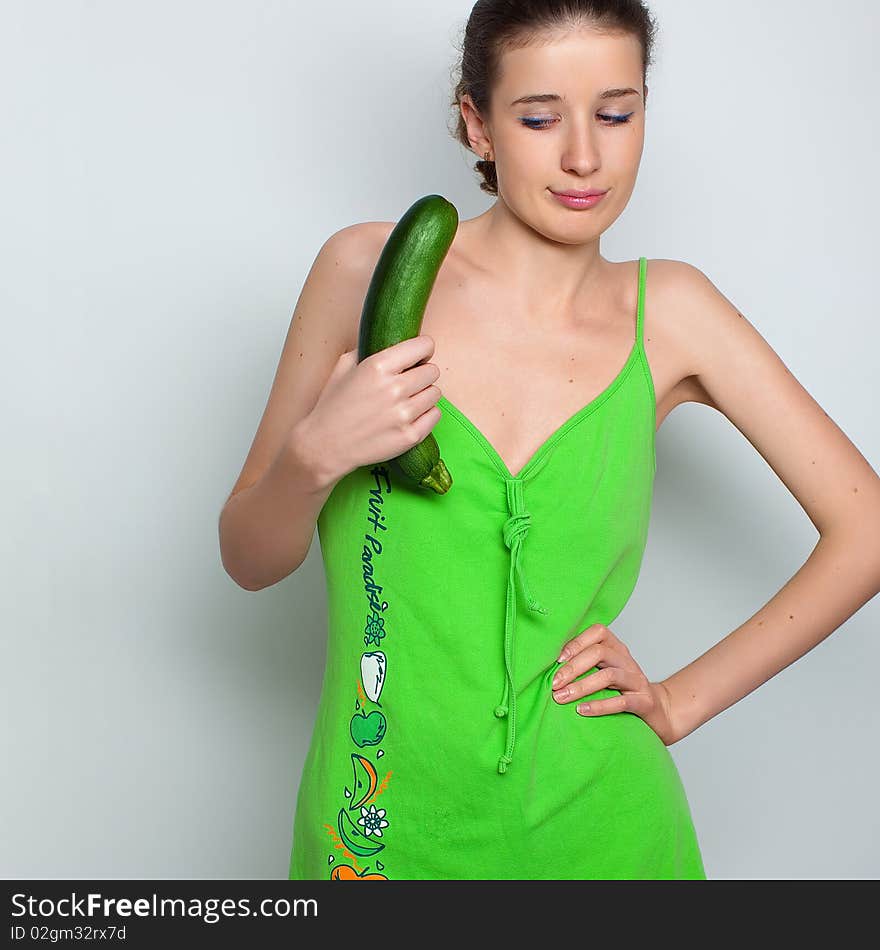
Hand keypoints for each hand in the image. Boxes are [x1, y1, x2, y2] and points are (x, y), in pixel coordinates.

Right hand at [303, 335, 441, 479]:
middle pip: (432, 371)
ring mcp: (404, 414)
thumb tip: (391, 339)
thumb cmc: (333, 405)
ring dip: (424, 395)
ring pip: (435, 393)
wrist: (325, 446)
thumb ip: (369, 348)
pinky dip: (426, 415)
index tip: (418, 357)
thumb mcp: (344, 367)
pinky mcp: (410, 436)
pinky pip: (434, 416)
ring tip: (406, 401)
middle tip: (409, 382)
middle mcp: (394, 388)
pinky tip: (409, 416)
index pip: (423, 346)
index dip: (423, 350)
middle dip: (423, 374)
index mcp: (378, 366)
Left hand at [551, 624, 676, 744]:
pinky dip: (599, 706)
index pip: (598, 632)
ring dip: (581, 686)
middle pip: (599, 653)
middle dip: (573, 667)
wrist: (659, 713)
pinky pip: (621, 701)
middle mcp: (627, 661)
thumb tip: (549, 667)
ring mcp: (637, 681)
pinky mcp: (644, 702)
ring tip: (561, 698)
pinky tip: (581, 710)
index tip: (556, 660)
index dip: (576, 643)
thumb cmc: (622, 691)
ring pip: (609, 676)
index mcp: (616, 649)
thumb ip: (584, 665)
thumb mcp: (604, 672)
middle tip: (554, 684)